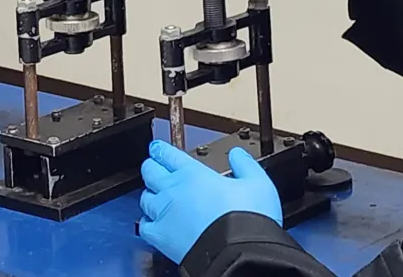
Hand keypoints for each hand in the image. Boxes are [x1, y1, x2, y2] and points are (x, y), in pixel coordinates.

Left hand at [139, 140, 281, 264]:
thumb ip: (245, 164)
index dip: (160, 150)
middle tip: (156, 167)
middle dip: (152, 167)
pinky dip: (148, 222)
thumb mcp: (257, 184)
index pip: (166, 154)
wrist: (238, 254)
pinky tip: (155, 222)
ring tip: (157, 195)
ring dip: (150, 194)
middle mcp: (173, 191)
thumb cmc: (247, 220)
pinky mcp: (160, 237)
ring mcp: (164, 214)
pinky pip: (145, 225)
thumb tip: (238, 154)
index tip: (158, 149)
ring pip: (145, 197)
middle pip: (149, 171)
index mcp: (192, 174)